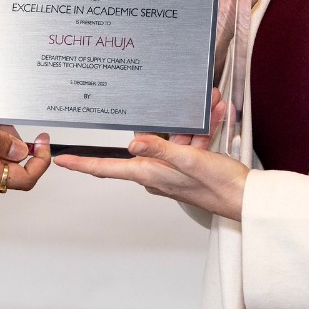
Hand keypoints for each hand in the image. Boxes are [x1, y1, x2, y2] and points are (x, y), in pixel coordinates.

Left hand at [53, 92, 246, 219]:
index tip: (62, 159)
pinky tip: (216, 116)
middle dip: (168, 123)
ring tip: (211, 109)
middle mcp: (156, 173)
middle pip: (148, 142)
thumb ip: (160, 149)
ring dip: (192, 124)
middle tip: (192, 110)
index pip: (106, 168)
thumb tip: (133, 142)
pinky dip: (201, 130)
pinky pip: (188, 143)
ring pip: (174, 139)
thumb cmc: (219, 186)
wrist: (247, 199)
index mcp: (149, 173)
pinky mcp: (188, 167)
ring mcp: (172, 170)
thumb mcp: (188, 161)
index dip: (82, 163)